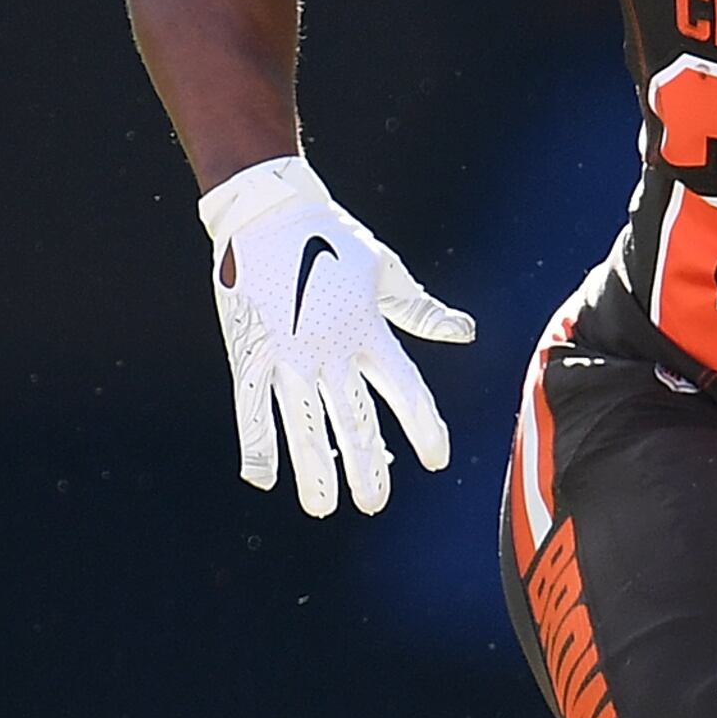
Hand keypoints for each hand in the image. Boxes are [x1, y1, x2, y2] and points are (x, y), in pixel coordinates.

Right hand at [199, 155, 474, 516]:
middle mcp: (331, 351)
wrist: (266, 211)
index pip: (407, 392)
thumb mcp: (385, 271)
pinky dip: (258, 446)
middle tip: (375, 504)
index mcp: (368, 330)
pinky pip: (253, 410)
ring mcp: (287, 355)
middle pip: (356, 424)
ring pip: (304, 427)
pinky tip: (263, 480)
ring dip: (315, 472)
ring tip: (324, 507)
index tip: (437, 460)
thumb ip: (421, 311)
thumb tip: (466, 333)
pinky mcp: (250, 354)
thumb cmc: (331, 238)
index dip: (425, 430)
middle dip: (368, 469)